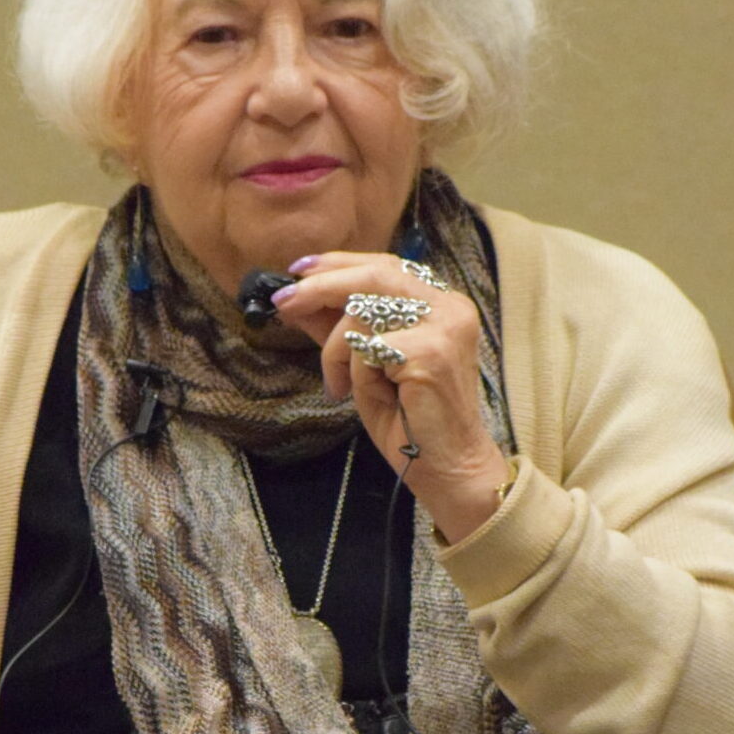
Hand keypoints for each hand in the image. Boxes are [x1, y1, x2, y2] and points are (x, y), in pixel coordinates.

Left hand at [273, 252, 512, 542]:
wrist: (447, 469)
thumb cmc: (409, 420)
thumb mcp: (366, 364)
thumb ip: (340, 327)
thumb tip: (297, 299)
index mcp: (441, 303)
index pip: (384, 265)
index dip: (339, 264)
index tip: (298, 272)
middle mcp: (450, 306)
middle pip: (374, 275)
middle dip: (321, 285)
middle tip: (283, 302)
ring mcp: (445, 327)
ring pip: (364, 310)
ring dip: (335, 347)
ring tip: (337, 381)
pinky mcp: (431, 352)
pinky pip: (367, 347)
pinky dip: (352, 371)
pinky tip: (354, 393)